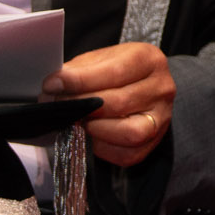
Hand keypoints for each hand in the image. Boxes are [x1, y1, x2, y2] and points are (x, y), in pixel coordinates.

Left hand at [50, 41, 176, 166]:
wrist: (141, 88)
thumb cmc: (116, 73)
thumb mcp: (100, 60)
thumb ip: (78, 70)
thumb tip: (54, 87)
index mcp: (149, 60)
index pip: (115, 71)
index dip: (80, 80)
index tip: (53, 85)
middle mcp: (162, 88)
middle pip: (119, 102)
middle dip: (82, 106)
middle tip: (60, 106)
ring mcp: (161, 117)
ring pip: (130, 132)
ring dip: (96, 129)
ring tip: (79, 121)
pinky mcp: (153, 142)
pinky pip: (126, 154)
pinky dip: (103, 147)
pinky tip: (92, 134)